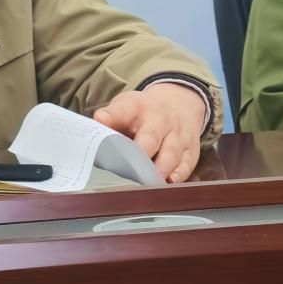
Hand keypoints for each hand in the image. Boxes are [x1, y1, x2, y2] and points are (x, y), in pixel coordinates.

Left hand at [93, 83, 207, 182]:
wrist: (179, 101)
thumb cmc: (143, 112)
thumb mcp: (125, 106)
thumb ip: (110, 121)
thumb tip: (91, 136)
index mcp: (137, 107)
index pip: (123, 110)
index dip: (111, 116)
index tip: (100, 120)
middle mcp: (160, 120)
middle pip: (150, 136)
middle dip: (140, 153)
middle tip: (128, 169)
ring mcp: (178, 134)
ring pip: (171, 152)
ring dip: (160, 168)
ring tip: (147, 182)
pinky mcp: (191, 149)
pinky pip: (187, 163)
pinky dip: (180, 174)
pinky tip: (171, 182)